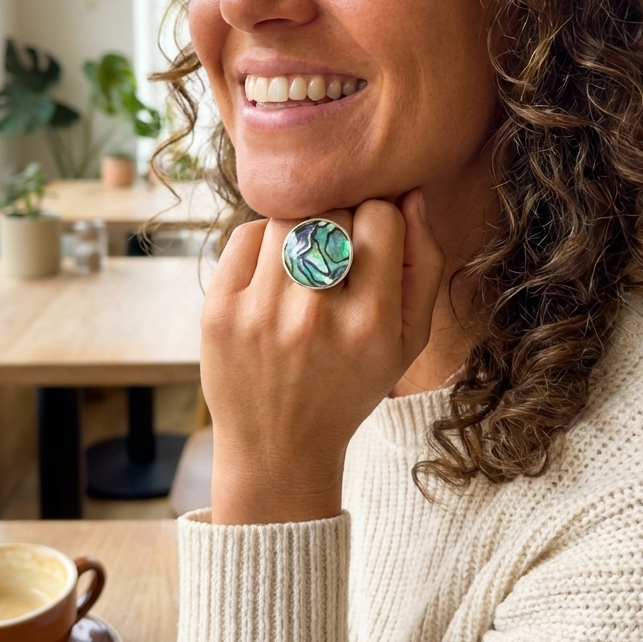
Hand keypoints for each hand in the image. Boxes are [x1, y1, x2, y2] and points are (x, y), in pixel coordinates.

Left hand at [201, 191, 443, 524]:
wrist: (278, 447)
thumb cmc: (351, 384)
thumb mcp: (409, 339)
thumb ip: (424, 265)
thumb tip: (412, 194)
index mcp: (372, 323)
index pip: (381, 216)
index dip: (382, 217)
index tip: (374, 237)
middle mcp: (315, 316)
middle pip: (333, 212)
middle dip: (342, 221)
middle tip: (339, 253)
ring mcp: (260, 313)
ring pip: (289, 217)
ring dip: (302, 227)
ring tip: (306, 261)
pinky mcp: (218, 311)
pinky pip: (246, 235)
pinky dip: (264, 240)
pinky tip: (274, 271)